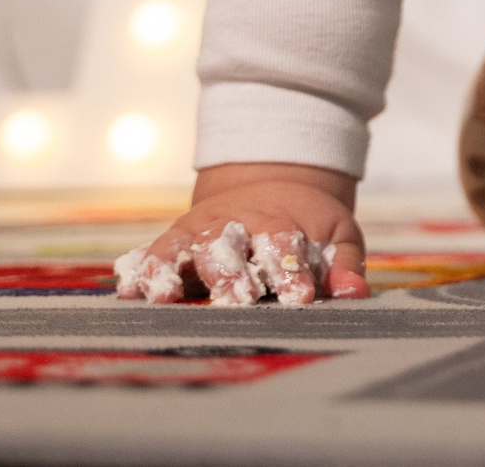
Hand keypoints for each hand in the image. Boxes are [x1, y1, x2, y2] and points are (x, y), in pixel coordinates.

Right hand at [118, 162, 368, 304]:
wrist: (271, 184)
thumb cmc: (309, 224)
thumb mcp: (336, 235)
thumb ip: (343, 264)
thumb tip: (356, 293)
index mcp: (280, 223)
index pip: (285, 244)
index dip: (291, 271)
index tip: (299, 298)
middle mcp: (238, 223)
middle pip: (230, 244)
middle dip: (231, 273)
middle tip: (236, 300)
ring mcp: (203, 229)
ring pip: (188, 245)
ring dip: (175, 268)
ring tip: (166, 295)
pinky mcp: (175, 238)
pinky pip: (154, 251)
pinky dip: (141, 269)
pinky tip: (128, 290)